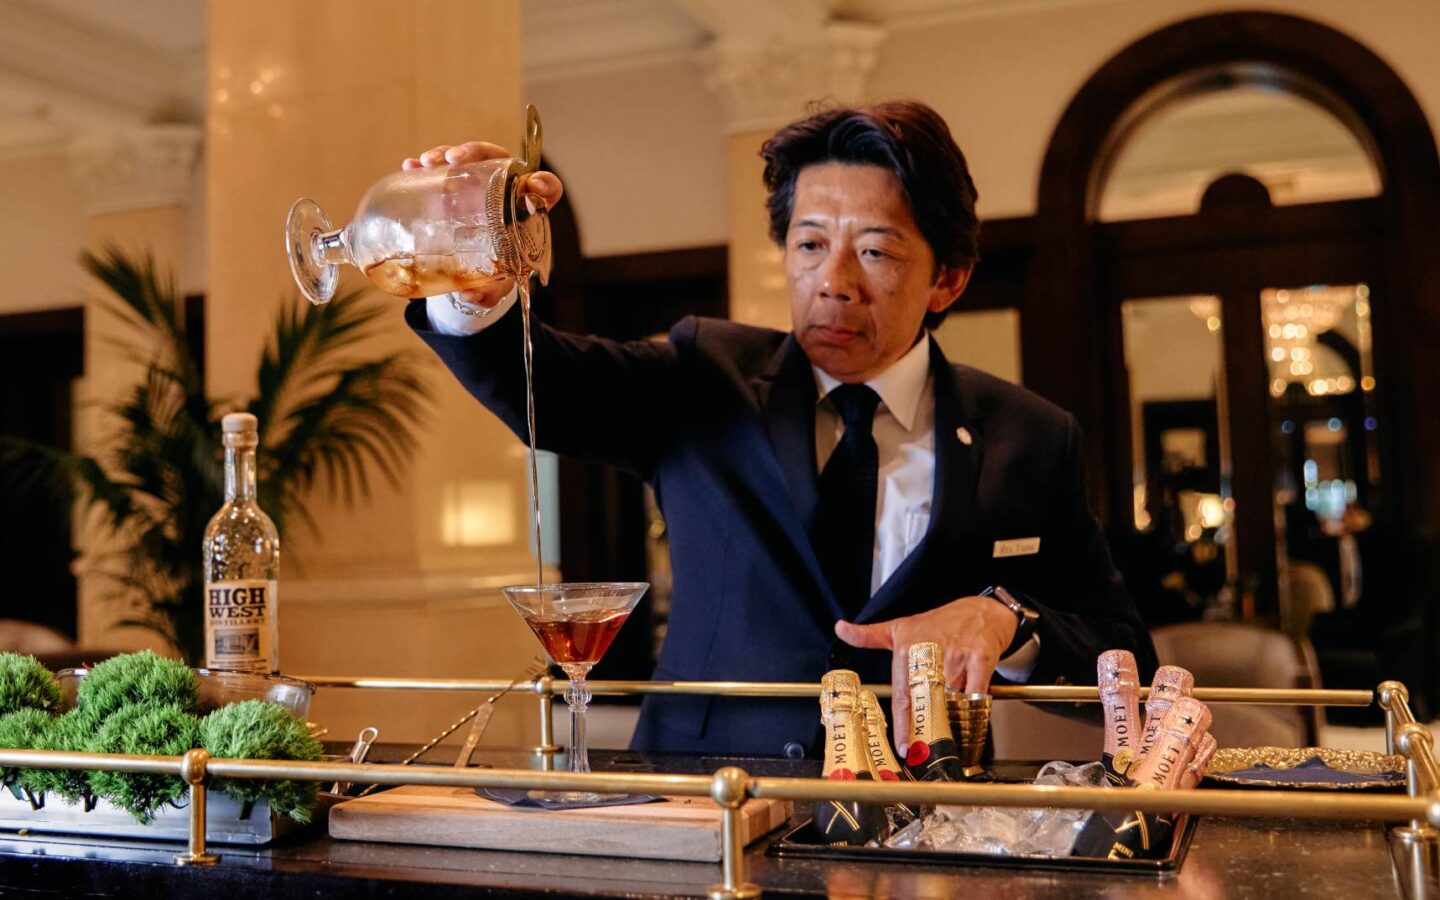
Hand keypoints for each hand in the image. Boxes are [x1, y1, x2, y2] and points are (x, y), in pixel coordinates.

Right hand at [401, 142, 564, 307]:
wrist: (475, 268)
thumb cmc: (495, 271)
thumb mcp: (495, 282)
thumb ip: (488, 292)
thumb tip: (471, 296)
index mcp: (526, 210)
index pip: (546, 189)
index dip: (544, 184)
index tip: (534, 186)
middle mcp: (503, 189)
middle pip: (497, 160)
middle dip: (476, 153)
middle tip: (455, 160)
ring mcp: (477, 183)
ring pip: (466, 159)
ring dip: (445, 153)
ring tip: (427, 161)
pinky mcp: (455, 183)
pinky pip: (442, 167)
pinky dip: (426, 165)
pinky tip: (411, 165)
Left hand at [834, 595, 1017, 751]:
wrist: (979, 611)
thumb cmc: (938, 623)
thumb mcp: (900, 627)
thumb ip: (869, 635)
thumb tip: (840, 628)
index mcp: (908, 648)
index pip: (902, 694)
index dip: (902, 724)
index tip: (903, 745)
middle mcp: (931, 652)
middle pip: (926, 701)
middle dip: (925, 728)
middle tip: (923, 749)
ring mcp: (957, 656)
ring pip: (952, 700)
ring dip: (951, 717)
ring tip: (949, 731)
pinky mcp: (981, 657)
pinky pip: (976, 691)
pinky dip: (973, 705)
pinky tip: (970, 712)